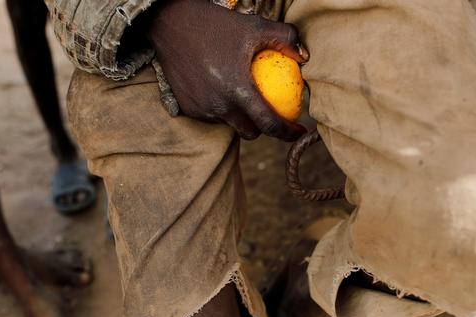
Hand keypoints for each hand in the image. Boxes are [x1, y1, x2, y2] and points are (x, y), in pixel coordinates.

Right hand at [147, 0, 307, 141]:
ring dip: (240, 117)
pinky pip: (211, 115)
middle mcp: (219, 106)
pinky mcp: (187, 108)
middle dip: (263, 129)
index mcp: (238, 91)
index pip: (269, 124)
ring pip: (229, 123)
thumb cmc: (217, 25)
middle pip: (249, 132)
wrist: (171, 24)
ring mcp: (201, 109)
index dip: (288, 133)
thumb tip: (305, 57)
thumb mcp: (256, 27)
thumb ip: (286, 39)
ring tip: (244, 97)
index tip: (299, 132)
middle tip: (270, 114)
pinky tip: (223, 91)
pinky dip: (220, 108)